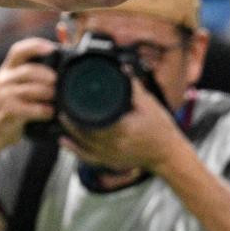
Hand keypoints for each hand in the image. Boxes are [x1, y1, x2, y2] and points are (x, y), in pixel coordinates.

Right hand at [0, 36, 56, 147]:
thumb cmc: (11, 105)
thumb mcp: (16, 84)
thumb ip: (33, 73)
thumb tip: (59, 57)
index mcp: (7, 69)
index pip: (18, 50)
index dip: (35, 46)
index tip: (51, 47)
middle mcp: (4, 79)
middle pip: (29, 70)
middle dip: (47, 75)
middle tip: (57, 81)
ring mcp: (4, 95)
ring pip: (32, 90)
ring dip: (48, 93)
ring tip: (55, 98)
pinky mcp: (8, 111)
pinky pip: (31, 109)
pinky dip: (44, 110)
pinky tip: (49, 112)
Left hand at [63, 80, 181, 173]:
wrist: (168, 153)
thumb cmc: (161, 129)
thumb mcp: (149, 104)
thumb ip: (133, 87)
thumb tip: (122, 68)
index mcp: (123, 129)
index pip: (95, 120)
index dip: (79, 112)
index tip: (70, 101)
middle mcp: (114, 145)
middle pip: (85, 133)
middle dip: (71, 121)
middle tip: (61, 108)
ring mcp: (111, 156)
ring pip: (83, 146)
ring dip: (70, 133)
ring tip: (61, 119)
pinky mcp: (110, 162)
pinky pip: (88, 158)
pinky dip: (75, 150)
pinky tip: (65, 141)